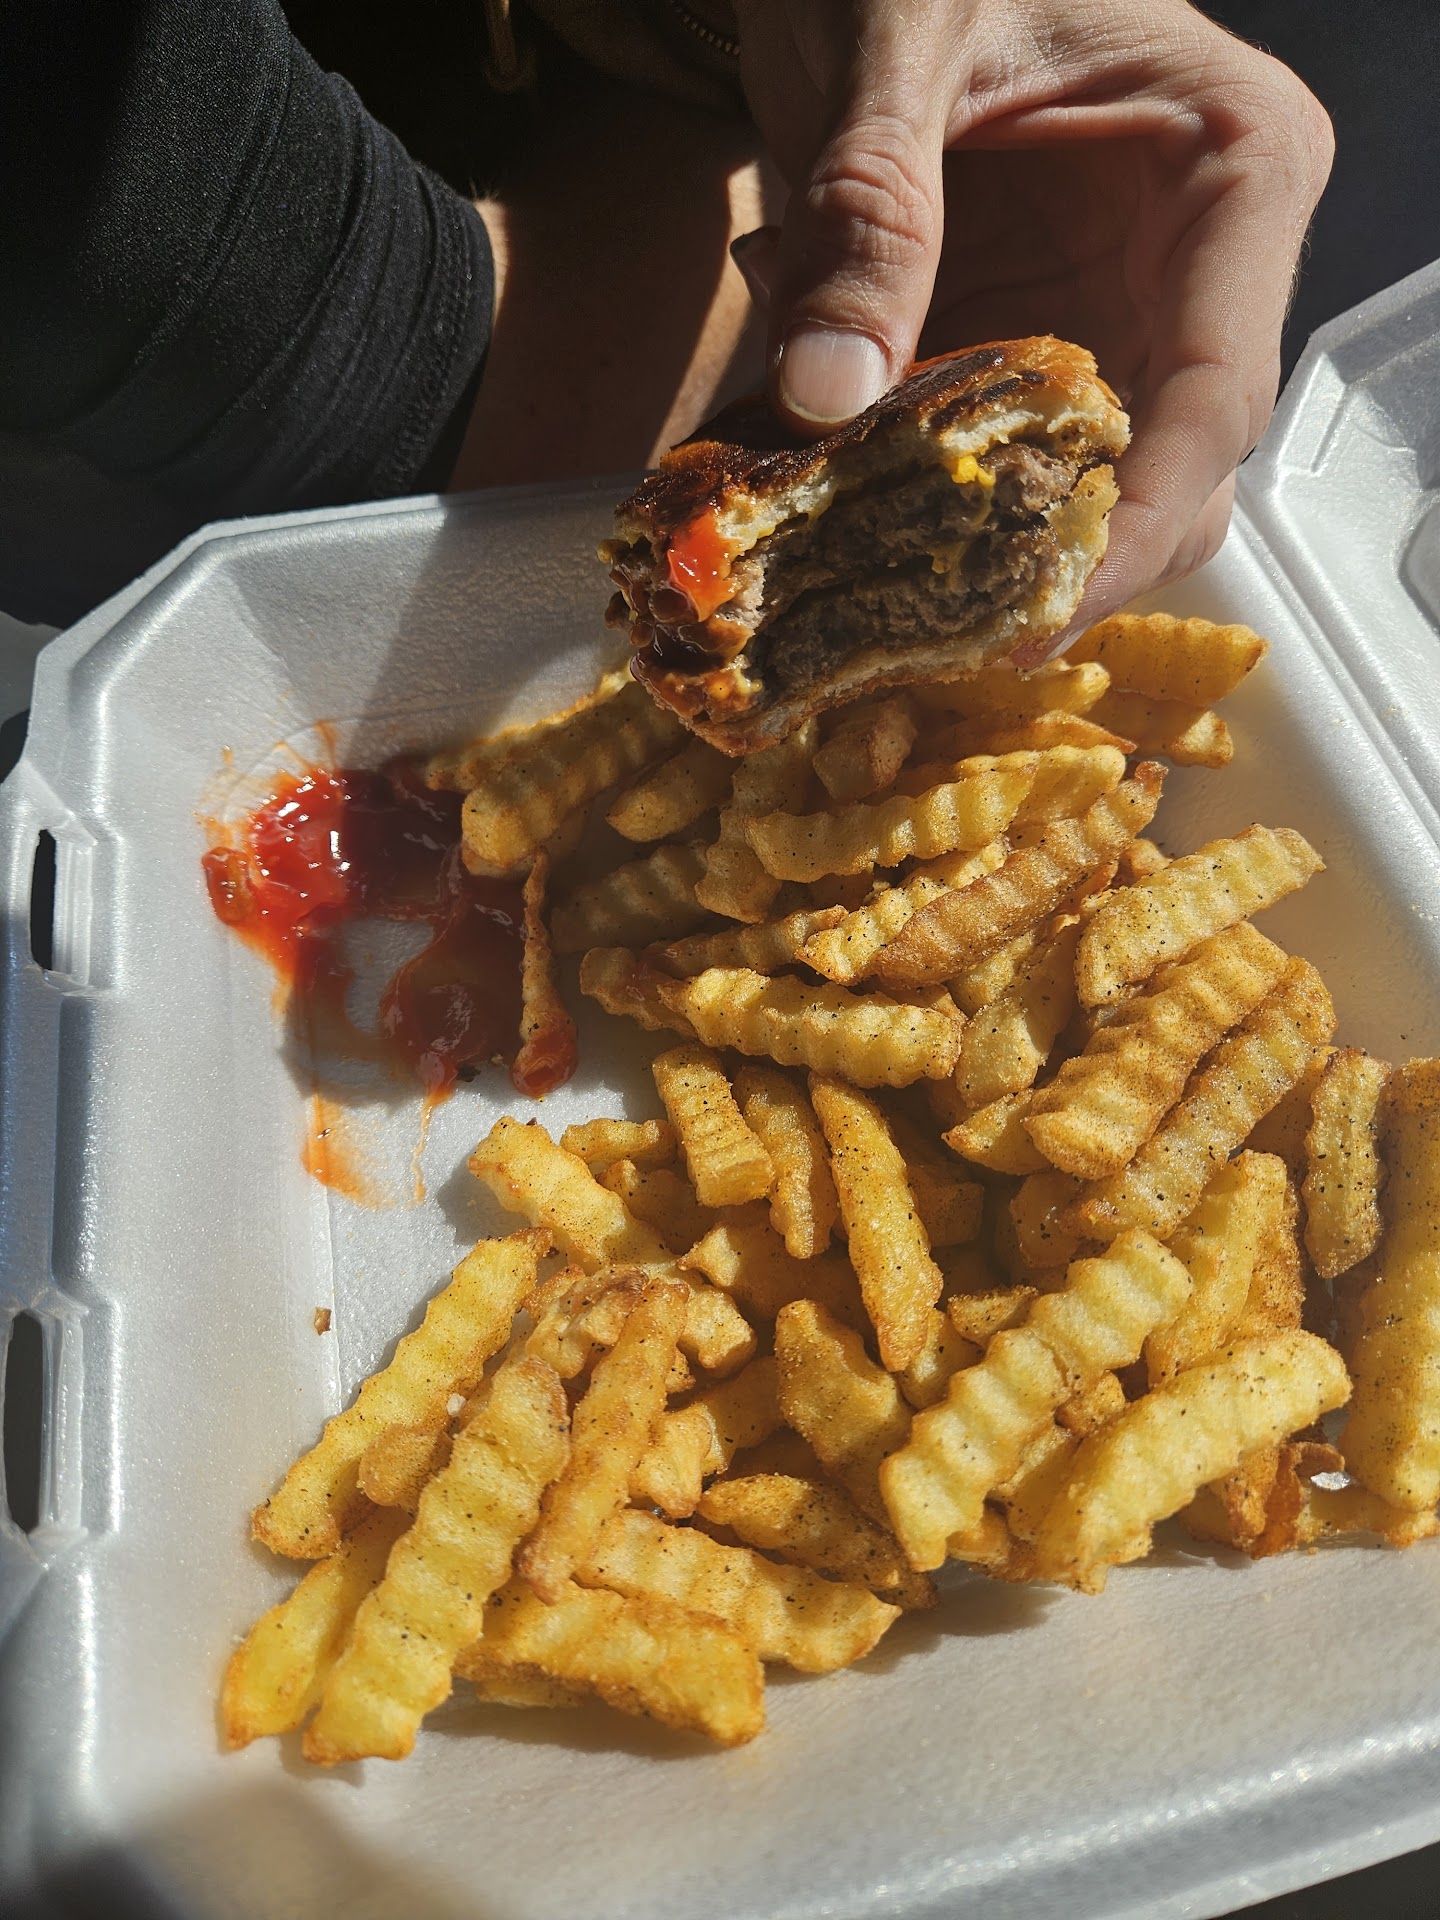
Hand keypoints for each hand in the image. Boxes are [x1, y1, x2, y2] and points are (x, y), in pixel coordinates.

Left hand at [729, 0, 1332, 636]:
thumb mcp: (893, 47)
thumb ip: (868, 213)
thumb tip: (829, 392)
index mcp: (1230, 172)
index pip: (1218, 394)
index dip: (1138, 524)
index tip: (1040, 611)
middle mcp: (1191, 268)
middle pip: (1170, 477)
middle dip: (1056, 567)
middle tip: (932, 637)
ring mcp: (1112, 317)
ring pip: (1083, 492)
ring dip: (974, 554)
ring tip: (861, 587)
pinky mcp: (1027, 348)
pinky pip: (992, 463)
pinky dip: (913, 502)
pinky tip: (828, 498)